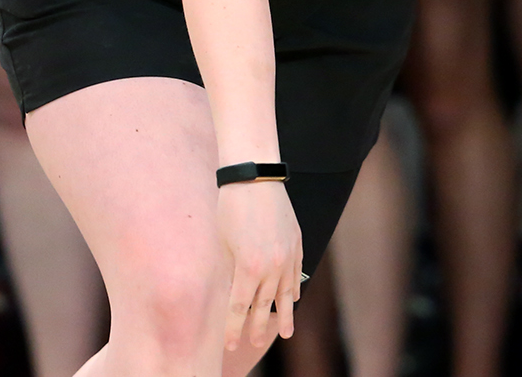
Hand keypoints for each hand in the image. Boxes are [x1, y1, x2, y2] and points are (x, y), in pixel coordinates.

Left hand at [217, 180, 301, 352]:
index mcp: (248, 268)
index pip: (239, 308)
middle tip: (254, 343)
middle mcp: (271, 267)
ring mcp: (288, 257)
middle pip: (264, 306)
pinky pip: (296, 274)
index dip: (234, 329)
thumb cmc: (232, 208)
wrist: (255, 178)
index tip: (230, 345)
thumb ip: (231, 271)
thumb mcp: (224, 243)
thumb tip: (233, 292)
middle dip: (257, 327)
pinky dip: (293, 289)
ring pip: (286, 295)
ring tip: (285, 334)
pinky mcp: (297, 245)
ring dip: (284, 316)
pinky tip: (292, 300)